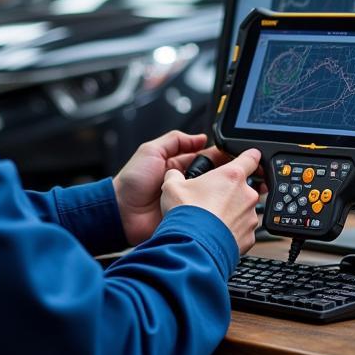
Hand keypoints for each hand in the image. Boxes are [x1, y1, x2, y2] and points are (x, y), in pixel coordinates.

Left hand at [113, 131, 230, 245]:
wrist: (121, 213)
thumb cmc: (131, 183)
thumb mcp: (151, 151)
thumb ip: (175, 140)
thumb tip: (200, 137)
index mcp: (177, 166)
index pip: (205, 157)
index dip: (219, 156)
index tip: (232, 155)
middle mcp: (185, 183)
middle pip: (212, 176)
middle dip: (222, 175)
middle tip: (232, 174)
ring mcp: (187, 201)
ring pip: (211, 195)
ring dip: (218, 192)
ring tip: (225, 190)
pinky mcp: (187, 217)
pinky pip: (203, 212)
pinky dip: (210, 209)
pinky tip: (217, 206)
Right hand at [161, 149, 261, 254]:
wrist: (193, 247)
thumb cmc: (187, 215)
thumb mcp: (172, 186)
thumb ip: (176, 175)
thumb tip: (173, 174)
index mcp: (232, 176)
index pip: (251, 157)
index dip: (249, 155)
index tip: (249, 156)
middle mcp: (246, 195)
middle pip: (244, 187)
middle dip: (230, 191)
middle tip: (212, 199)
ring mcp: (250, 217)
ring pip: (243, 209)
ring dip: (232, 212)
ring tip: (212, 219)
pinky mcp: (249, 237)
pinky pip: (243, 229)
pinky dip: (232, 230)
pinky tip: (216, 233)